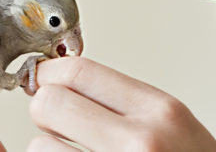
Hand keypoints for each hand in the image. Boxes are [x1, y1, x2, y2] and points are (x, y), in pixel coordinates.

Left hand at [27, 57, 215, 150]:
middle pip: (50, 103)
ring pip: (39, 145)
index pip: (78, 71)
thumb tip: (62, 80)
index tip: (42, 81)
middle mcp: (140, 141)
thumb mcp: (175, 126)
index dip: (49, 74)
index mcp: (161, 111)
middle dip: (46, 113)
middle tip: (59, 125)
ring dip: (48, 149)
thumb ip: (125, 102)